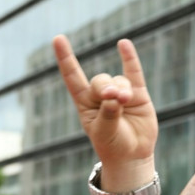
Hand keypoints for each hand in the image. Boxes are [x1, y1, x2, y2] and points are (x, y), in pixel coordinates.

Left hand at [54, 36, 155, 171]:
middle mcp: (99, 94)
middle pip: (99, 80)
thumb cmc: (111, 145)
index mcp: (83, 102)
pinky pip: (133, 71)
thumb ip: (108, 114)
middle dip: (106, 87)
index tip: (58, 38)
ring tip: (125, 102)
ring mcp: (119, 92)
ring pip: (118, 81)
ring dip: (121, 89)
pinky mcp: (137, 93)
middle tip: (114, 98)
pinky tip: (123, 44)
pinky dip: (129, 58)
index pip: (72, 76)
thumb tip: (116, 96)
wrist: (131, 155)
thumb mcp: (104, 132)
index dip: (65, 58)